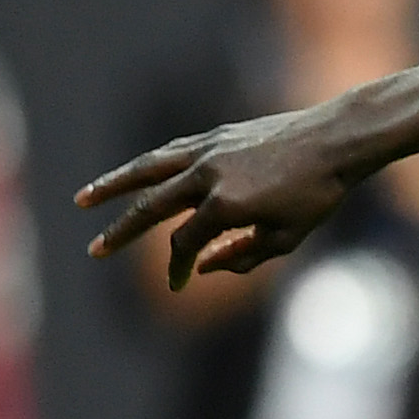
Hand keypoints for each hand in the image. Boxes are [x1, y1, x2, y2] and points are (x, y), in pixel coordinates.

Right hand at [78, 110, 364, 286]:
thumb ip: (242, 257)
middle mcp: (208, 175)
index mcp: (225, 206)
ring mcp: (209, 150)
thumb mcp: (286, 238)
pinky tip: (136, 176)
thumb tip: (201, 266)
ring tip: (83, 199)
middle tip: (95, 250)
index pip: (184, 244)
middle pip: (151, 207)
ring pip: (149, 169)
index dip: (178, 268)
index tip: (181, 283)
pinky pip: (172, 153)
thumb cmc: (317, 195)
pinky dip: (149, 165)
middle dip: (121, 232)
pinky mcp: (216, 135)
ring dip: (114, 185)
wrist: (336, 140)